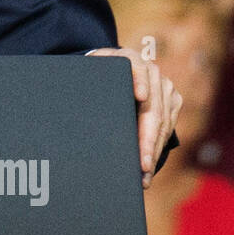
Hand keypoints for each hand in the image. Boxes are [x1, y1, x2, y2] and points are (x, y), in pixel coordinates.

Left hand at [86, 47, 182, 185]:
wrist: (109, 71)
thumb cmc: (91, 78)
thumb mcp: (84, 77)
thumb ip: (80, 84)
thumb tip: (62, 100)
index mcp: (127, 60)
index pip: (135, 68)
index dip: (138, 81)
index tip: (139, 96)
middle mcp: (150, 71)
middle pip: (153, 107)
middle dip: (148, 139)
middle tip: (142, 164)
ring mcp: (164, 86)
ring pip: (163, 122)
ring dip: (154, 150)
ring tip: (143, 174)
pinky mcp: (171, 100)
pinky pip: (168, 126)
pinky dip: (158, 148)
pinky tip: (149, 166)